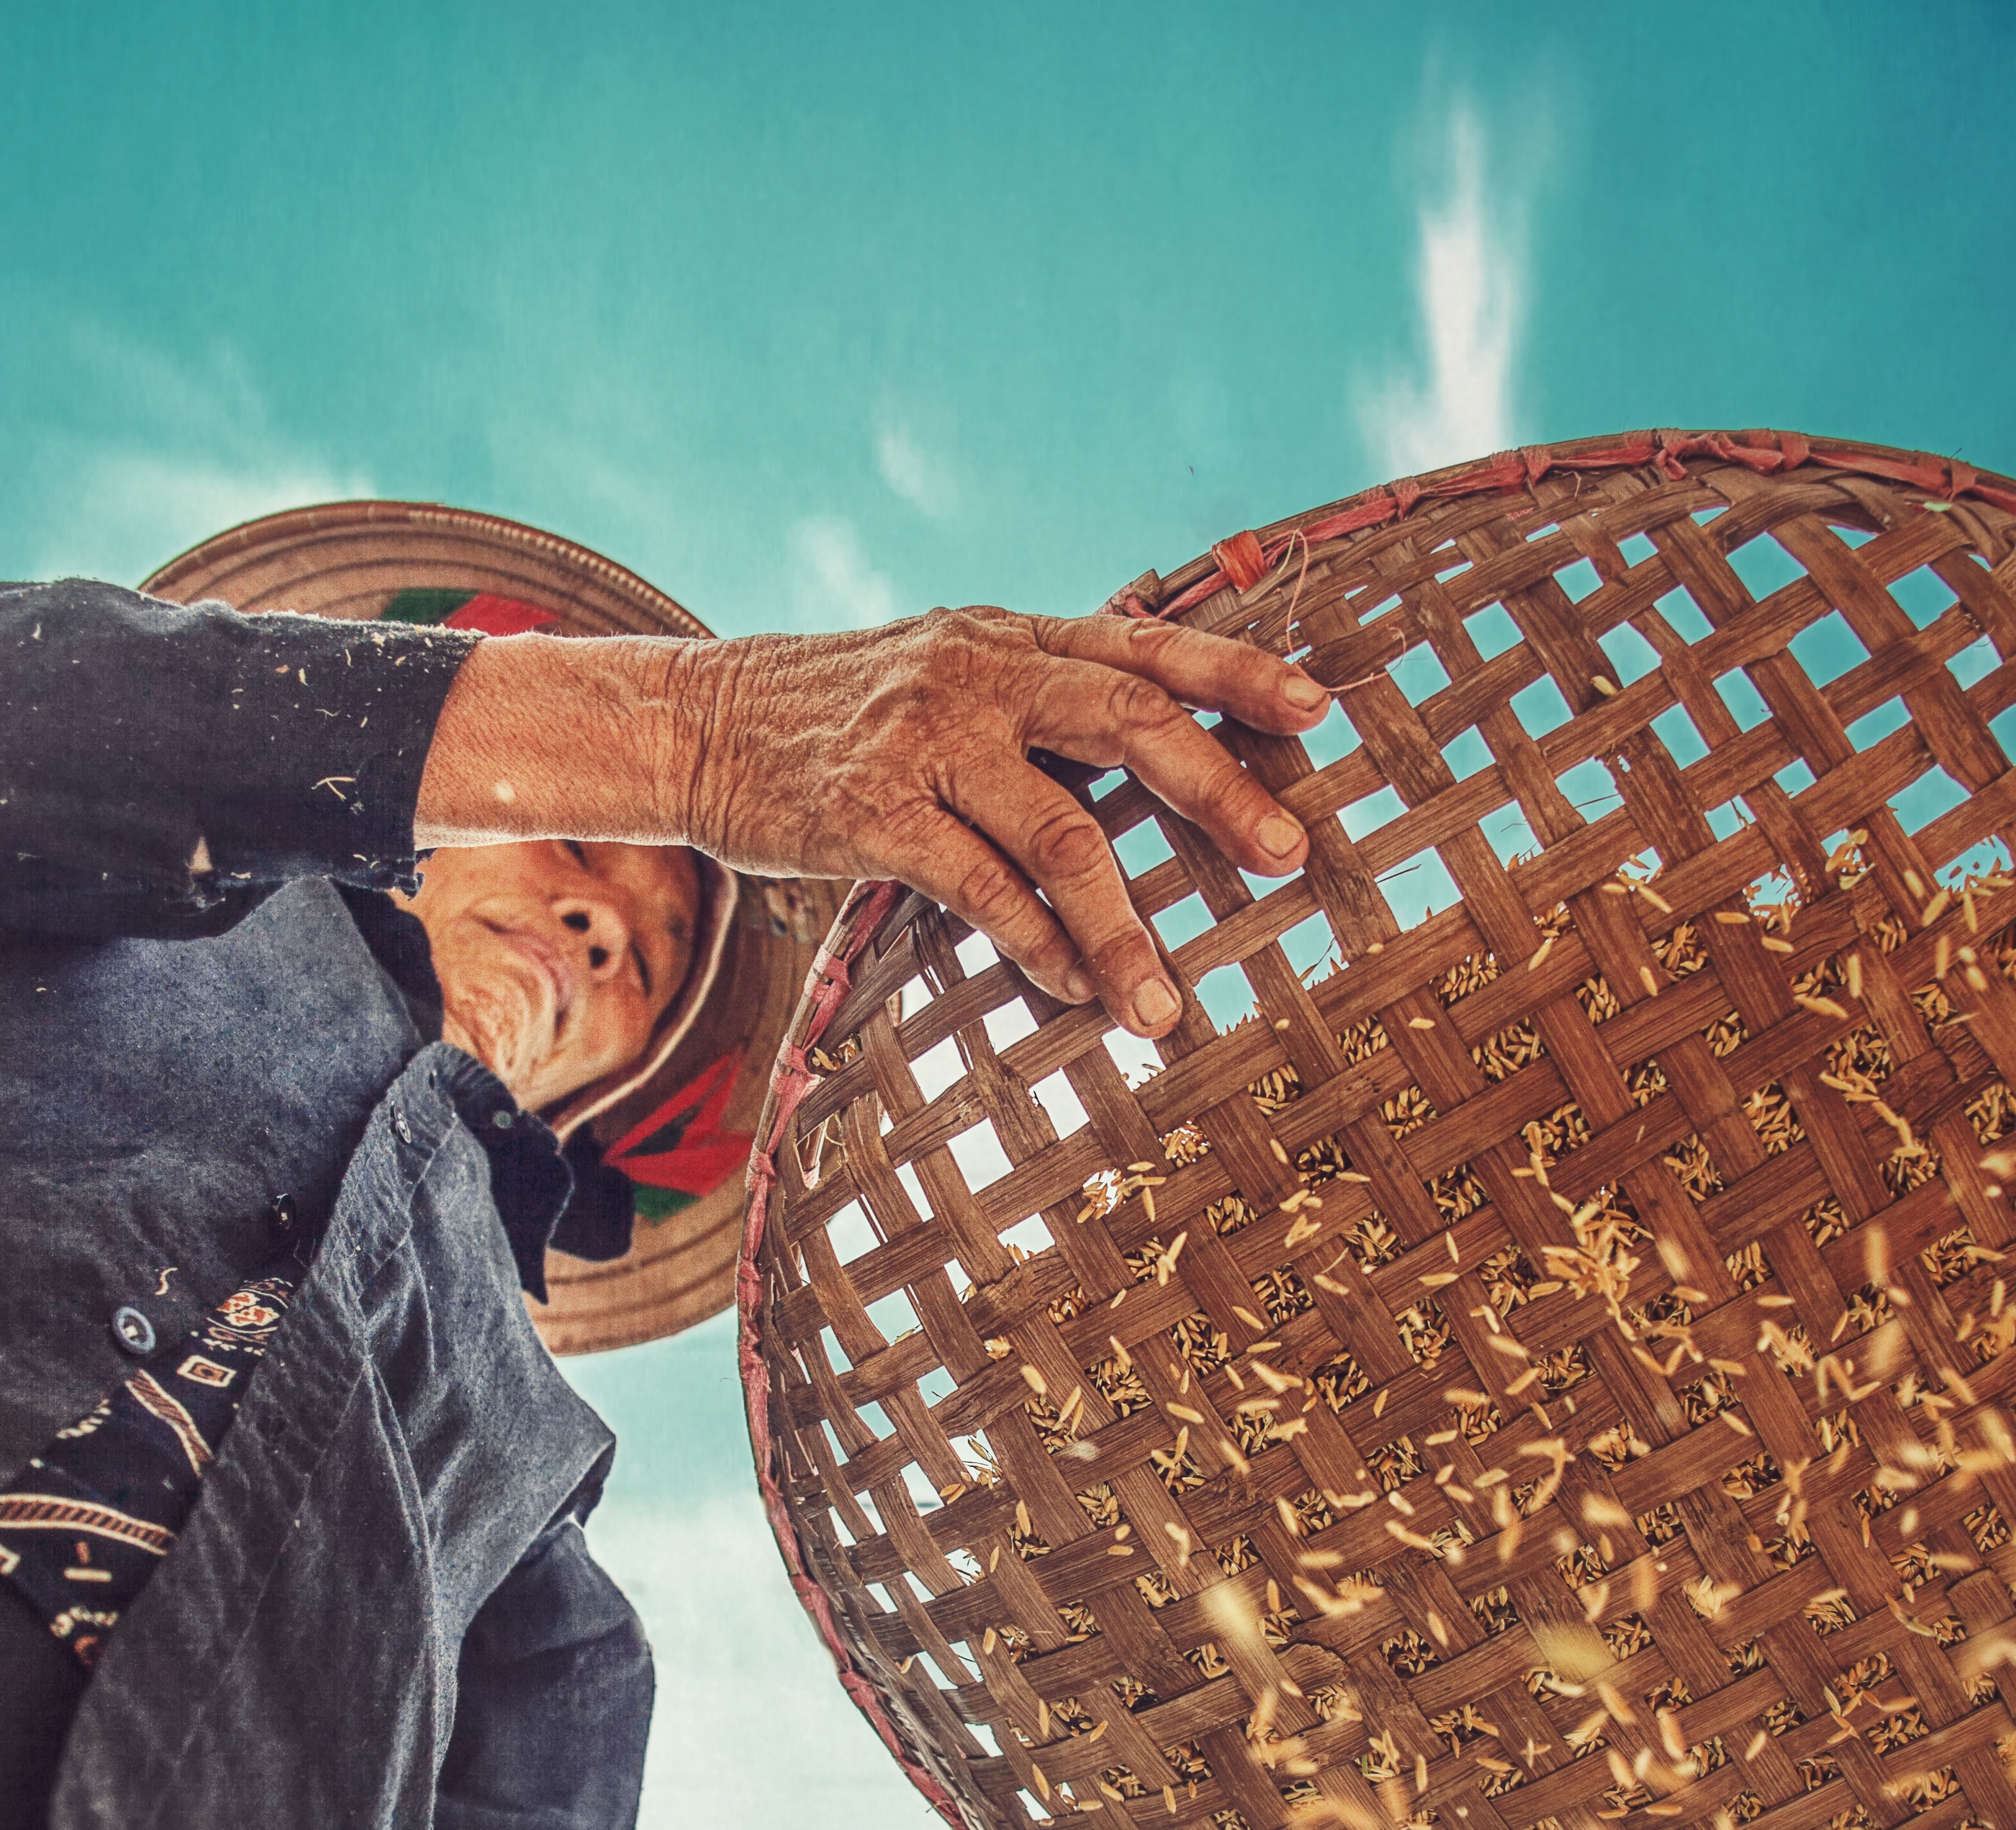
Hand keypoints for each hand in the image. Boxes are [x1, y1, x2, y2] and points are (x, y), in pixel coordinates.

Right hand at [413, 611, 1331, 1038]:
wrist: (697, 719)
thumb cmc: (843, 711)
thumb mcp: (947, 669)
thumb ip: (1040, 697)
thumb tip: (1159, 743)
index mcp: (1009, 636)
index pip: (1144, 645)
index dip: (1236, 673)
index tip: (1318, 709)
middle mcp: (977, 676)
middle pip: (1127, 723)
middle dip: (1219, 789)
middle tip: (1291, 853)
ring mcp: (925, 745)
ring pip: (1061, 835)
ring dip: (1124, 929)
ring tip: (1166, 1008)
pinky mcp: (871, 816)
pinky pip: (977, 890)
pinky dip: (1036, 945)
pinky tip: (1074, 990)